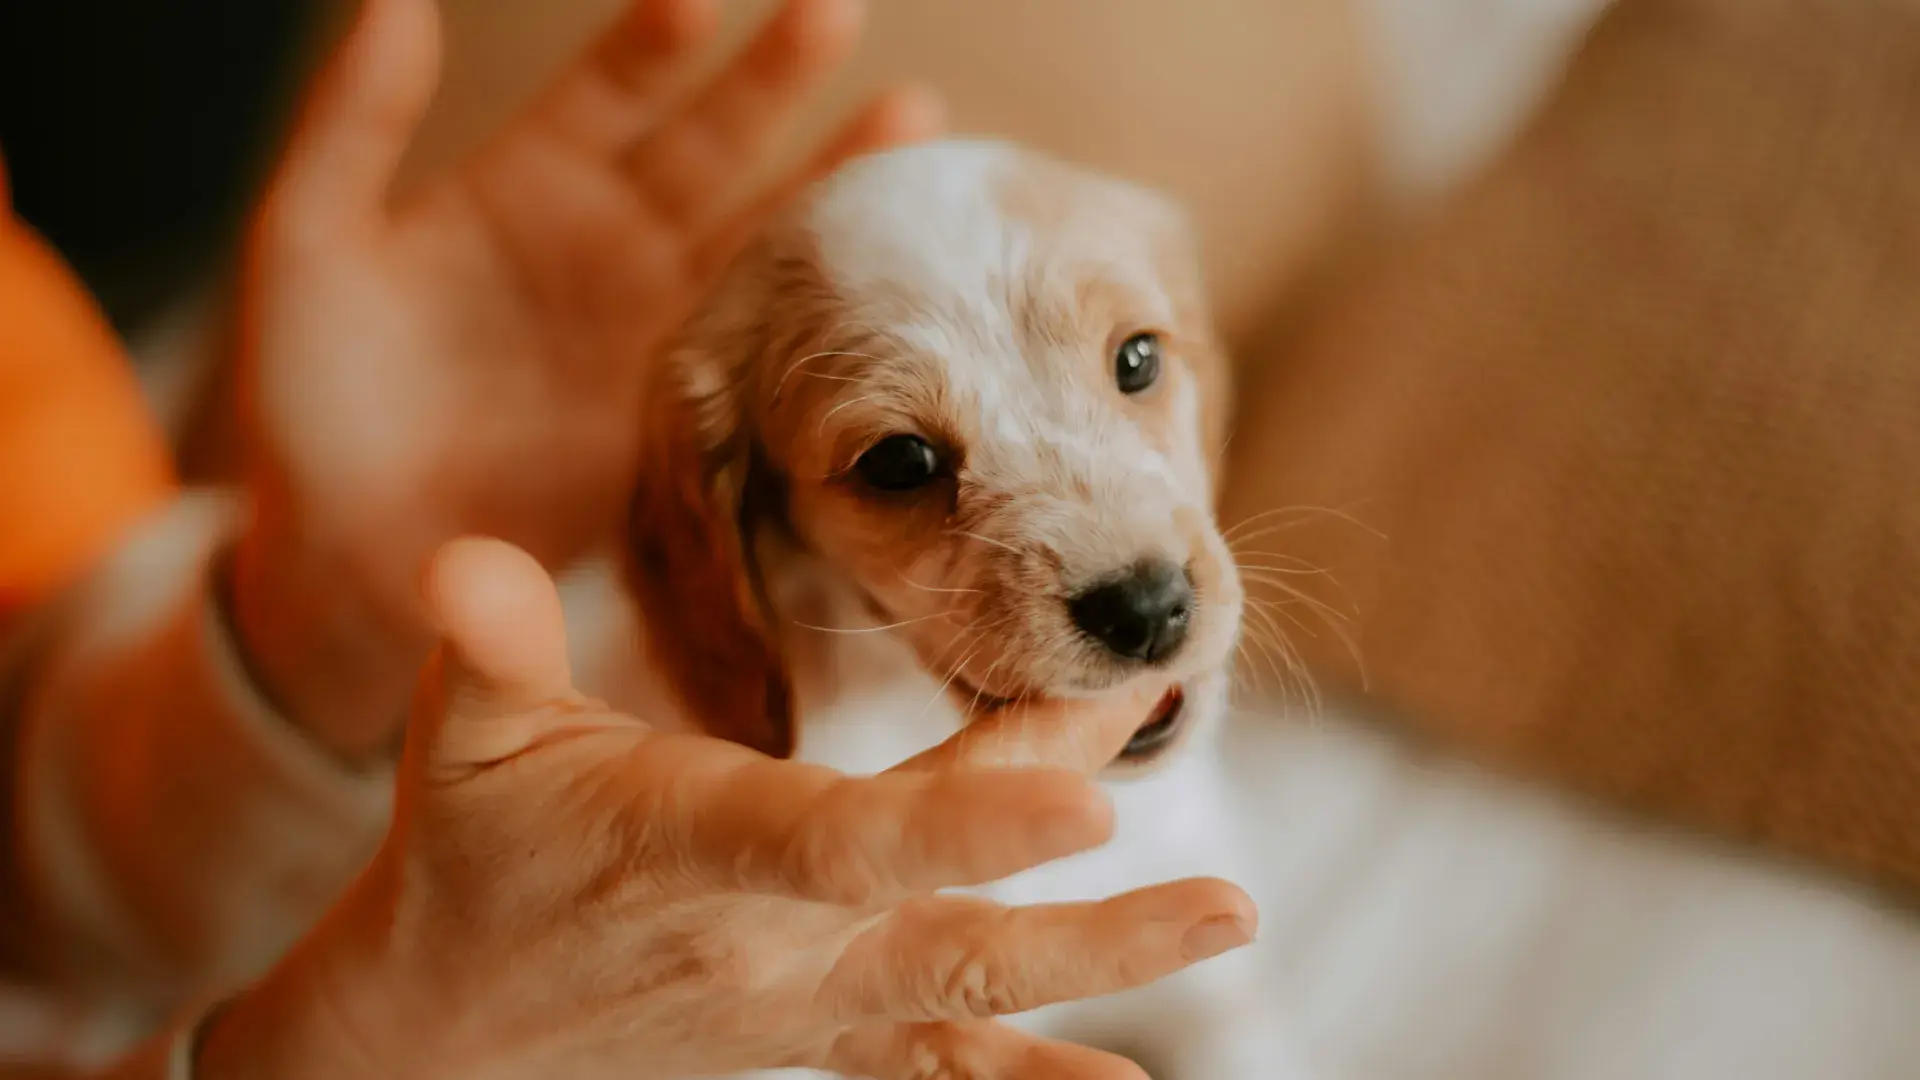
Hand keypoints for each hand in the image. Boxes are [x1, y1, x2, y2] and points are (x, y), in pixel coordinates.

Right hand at [196, 539, 1255, 1079]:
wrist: (445, 1031)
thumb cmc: (466, 855)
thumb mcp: (461, 739)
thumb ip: (486, 648)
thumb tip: (462, 563)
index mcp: (684, 847)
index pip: (835, 841)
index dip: (960, 822)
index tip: (1088, 794)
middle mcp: (762, 942)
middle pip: (938, 904)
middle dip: (1065, 840)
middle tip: (1178, 767)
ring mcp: (801, 1004)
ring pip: (968, 984)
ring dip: (1106, 954)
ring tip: (1231, 914)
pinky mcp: (818, 1033)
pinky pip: (938, 1064)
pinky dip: (1032, 1073)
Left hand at [229, 0, 939, 756]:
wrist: (352, 559)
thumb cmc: (310, 401)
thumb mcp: (307, 247)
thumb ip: (351, 125)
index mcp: (528, 187)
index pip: (613, 89)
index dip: (660, 42)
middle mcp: (610, 243)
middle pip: (714, 141)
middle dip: (779, 78)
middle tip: (838, 9)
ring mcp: (659, 328)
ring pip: (764, 233)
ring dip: (836, 176)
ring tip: (918, 120)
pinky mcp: (690, 413)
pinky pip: (774, 345)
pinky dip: (834, 307)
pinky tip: (893, 269)